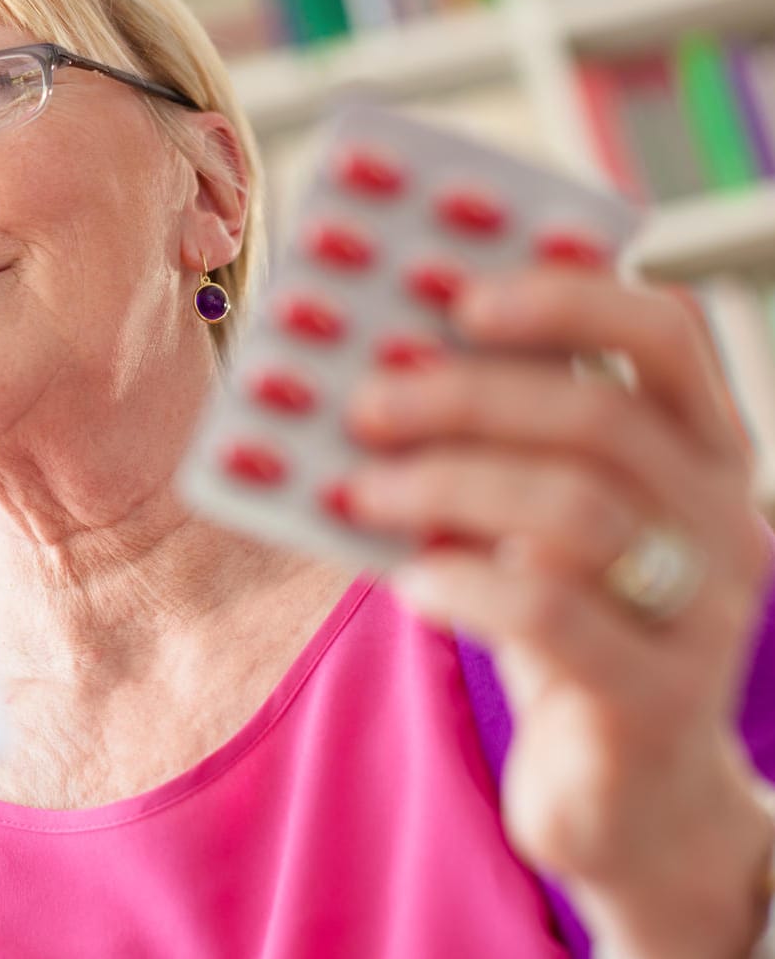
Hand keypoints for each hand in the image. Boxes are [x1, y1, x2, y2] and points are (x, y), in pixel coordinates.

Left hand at [344, 267, 774, 957]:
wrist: (625, 795)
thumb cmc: (564, 626)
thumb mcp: (535, 522)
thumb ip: (492, 447)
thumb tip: (372, 361)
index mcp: (702, 449)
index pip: (668, 335)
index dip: (567, 296)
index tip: (459, 288)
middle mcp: (725, 517)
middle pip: (602, 418)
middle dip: (469, 395)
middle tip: (365, 398)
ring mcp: (703, 612)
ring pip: (574, 511)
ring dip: (448, 486)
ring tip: (358, 487)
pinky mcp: (657, 698)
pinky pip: (554, 615)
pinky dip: (465, 583)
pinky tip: (406, 581)